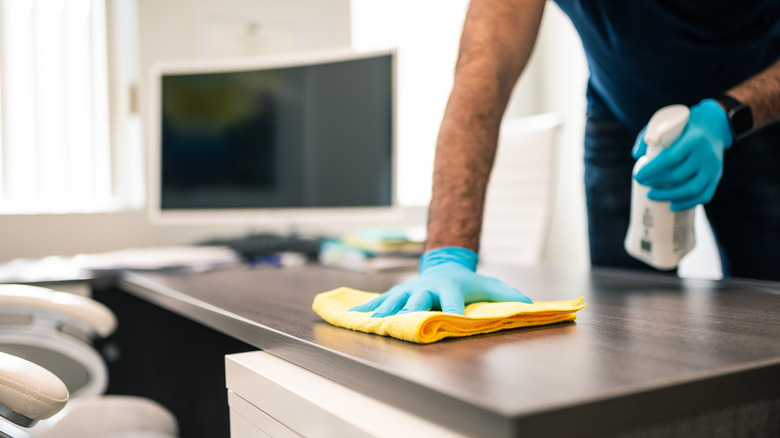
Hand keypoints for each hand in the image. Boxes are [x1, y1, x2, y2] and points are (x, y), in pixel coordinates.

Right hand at [349, 247, 531, 316]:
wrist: (444, 265)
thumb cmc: (469, 282)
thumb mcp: (490, 286)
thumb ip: (508, 296)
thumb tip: (529, 304)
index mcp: (450, 288)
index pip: (452, 300)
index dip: (453, 309)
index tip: (452, 319)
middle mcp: (426, 288)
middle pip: (419, 299)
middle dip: (412, 309)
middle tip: (405, 319)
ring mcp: (409, 291)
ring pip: (394, 300)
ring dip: (384, 310)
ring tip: (373, 321)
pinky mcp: (397, 294)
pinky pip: (378, 301)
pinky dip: (365, 308)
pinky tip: (352, 315)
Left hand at [632, 99, 731, 210]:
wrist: (714, 126)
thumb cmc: (684, 126)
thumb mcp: (667, 123)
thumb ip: (649, 136)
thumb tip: (636, 156)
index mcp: (694, 139)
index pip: (671, 158)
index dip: (652, 170)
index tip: (637, 176)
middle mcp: (706, 154)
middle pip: (679, 176)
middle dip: (656, 184)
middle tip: (642, 184)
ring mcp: (714, 167)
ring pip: (692, 189)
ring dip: (669, 196)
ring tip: (652, 196)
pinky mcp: (717, 176)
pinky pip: (704, 195)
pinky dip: (688, 203)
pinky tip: (673, 206)